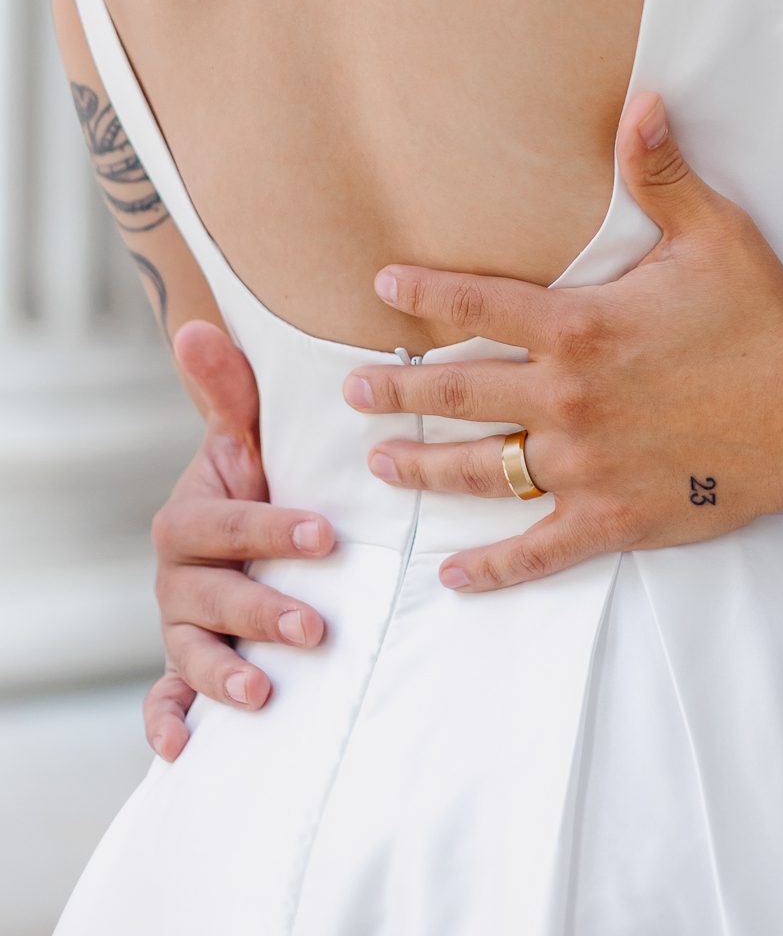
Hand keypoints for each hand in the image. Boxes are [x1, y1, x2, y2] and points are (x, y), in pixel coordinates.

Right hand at [143, 322, 334, 760]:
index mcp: (190, 516)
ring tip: (263, 693)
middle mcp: (178, 575)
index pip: (224, 524)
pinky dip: (167, 726)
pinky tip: (186, 750)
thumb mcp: (248, 436)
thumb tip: (195, 327)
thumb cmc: (259, 476)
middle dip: (261, 610)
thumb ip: (228, 391)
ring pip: (189, 653)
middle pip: (209, 596)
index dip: (269, 530)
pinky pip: (164, 702)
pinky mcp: (186, 670)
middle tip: (317, 626)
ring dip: (222, 674)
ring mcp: (181, 625)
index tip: (323, 536)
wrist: (246, 526)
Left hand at [344, 94, 782, 593]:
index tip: (380, 286)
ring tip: (379, 462)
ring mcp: (586, 464)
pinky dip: (493, 569)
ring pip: (482, 471)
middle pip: (461, 395)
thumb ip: (660, 172)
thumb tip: (639, 98)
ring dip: (424, 467)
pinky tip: (453, 575)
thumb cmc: (762, 321)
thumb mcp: (713, 235)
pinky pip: (538, 549)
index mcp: (582, 327)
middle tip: (353, 390)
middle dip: (399, 391)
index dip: (424, 294)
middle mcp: (569, 399)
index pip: (479, 307)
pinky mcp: (613, 517)